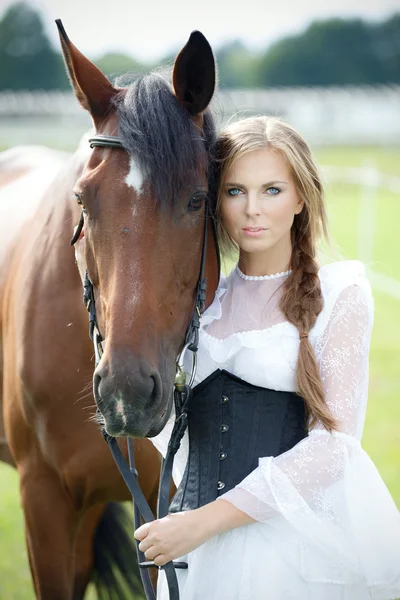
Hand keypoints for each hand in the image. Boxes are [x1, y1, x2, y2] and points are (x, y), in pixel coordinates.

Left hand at [134, 500, 253, 566]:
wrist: (198, 525)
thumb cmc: (186, 519)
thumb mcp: (168, 518)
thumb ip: (157, 526)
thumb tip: (152, 533)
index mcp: (154, 525)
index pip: (137, 534)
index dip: (142, 537)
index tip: (146, 537)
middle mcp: (155, 536)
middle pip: (142, 547)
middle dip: (148, 546)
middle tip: (156, 544)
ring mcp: (162, 547)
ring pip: (149, 555)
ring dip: (154, 553)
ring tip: (163, 549)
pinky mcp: (170, 556)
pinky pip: (158, 562)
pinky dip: (161, 560)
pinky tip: (167, 554)